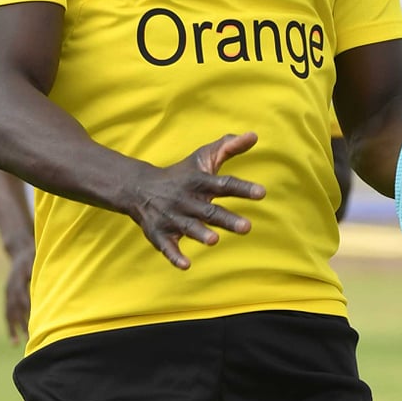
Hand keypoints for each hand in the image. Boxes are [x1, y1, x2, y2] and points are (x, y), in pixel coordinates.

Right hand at [4, 243, 32, 342]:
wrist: (20, 252)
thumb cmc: (33, 257)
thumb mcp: (38, 260)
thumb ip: (42, 271)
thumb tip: (53, 280)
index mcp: (18, 278)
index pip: (23, 297)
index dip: (29, 310)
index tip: (36, 322)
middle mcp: (11, 287)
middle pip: (16, 308)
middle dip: (23, 323)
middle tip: (31, 337)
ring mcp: (7, 293)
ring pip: (10, 314)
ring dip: (15, 329)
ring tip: (20, 343)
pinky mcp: (8, 298)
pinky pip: (8, 315)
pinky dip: (11, 328)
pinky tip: (14, 342)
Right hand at [128, 132, 264, 269]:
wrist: (139, 188)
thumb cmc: (181, 175)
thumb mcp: (203, 158)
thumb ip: (229, 148)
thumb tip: (254, 135)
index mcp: (199, 182)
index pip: (224, 184)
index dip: (242, 188)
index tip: (262, 193)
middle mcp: (186, 200)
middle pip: (209, 211)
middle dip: (226, 219)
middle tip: (247, 228)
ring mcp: (172, 218)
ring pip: (188, 228)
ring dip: (200, 234)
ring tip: (214, 241)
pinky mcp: (160, 234)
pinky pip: (167, 247)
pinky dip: (174, 256)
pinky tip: (185, 265)